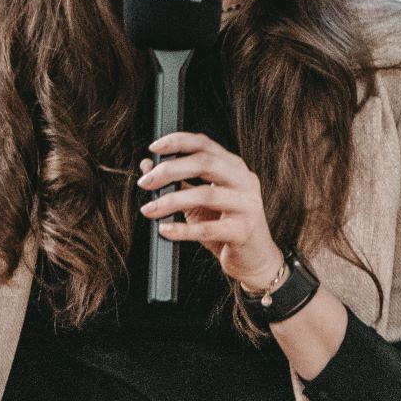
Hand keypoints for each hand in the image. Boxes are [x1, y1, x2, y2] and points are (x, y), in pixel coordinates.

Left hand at [137, 132, 283, 289]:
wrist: (254, 259)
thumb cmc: (226, 225)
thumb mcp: (199, 201)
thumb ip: (177, 181)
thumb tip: (146, 165)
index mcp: (234, 167)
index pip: (205, 144)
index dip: (177, 141)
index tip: (153, 148)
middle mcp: (244, 180)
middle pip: (204, 164)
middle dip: (169, 170)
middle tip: (145, 183)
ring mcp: (247, 205)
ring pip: (206, 195)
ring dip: (171, 201)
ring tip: (149, 209)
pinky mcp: (244, 230)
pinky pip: (209, 229)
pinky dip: (183, 229)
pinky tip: (165, 229)